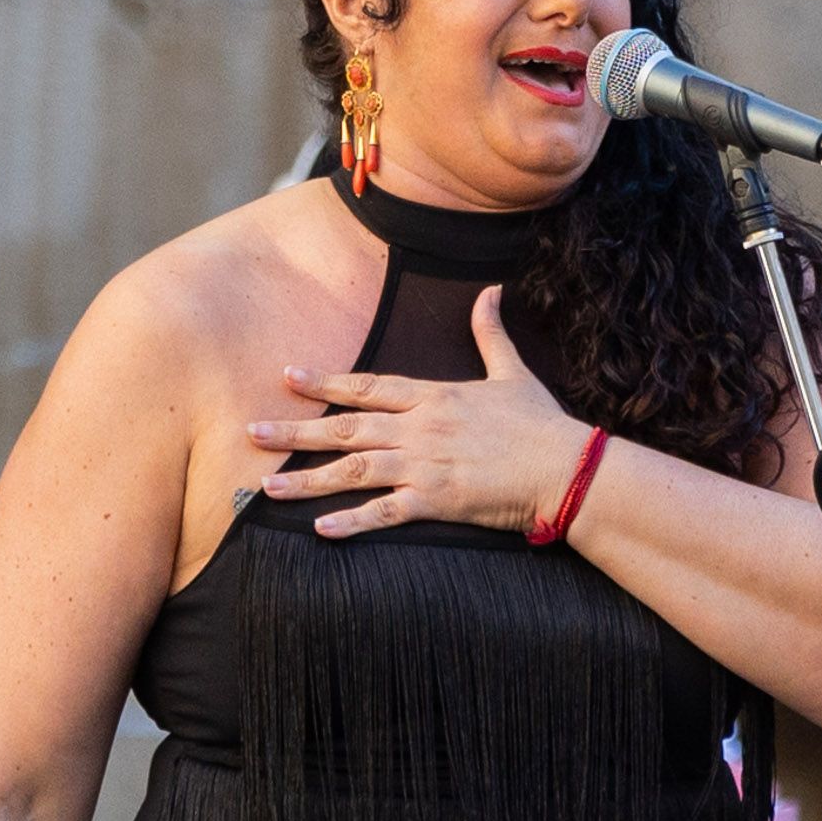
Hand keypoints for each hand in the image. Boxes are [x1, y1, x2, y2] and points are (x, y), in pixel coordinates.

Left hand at [251, 287, 595, 540]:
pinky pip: (385, 513)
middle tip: (252, 430)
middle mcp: (421, 427)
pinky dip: (351, 522)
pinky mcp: (438, 501)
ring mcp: (426, 464)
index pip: (368, 385)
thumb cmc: (542, 425)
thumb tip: (489, 291)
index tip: (288, 375)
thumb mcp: (512, 373)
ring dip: (308, 479)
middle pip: (345, 426)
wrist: (569, 468)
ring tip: (267, 487)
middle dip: (295, 429)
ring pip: (354, 469)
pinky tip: (319, 529)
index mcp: (434, 395)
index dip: (326, 381)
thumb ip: (491, 333)